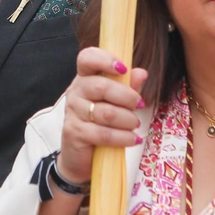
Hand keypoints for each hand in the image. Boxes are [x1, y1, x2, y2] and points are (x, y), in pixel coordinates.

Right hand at [58, 48, 147, 186]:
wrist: (81, 156)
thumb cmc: (100, 124)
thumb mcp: (117, 103)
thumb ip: (128, 86)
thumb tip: (141, 73)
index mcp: (85, 78)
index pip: (87, 58)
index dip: (104, 59)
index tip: (123, 69)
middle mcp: (75, 92)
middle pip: (101, 86)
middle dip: (127, 96)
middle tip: (140, 104)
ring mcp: (73, 113)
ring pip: (106, 113)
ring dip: (127, 119)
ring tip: (135, 125)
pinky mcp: (74, 133)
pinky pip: (103, 133)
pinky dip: (123, 137)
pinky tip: (133, 139)